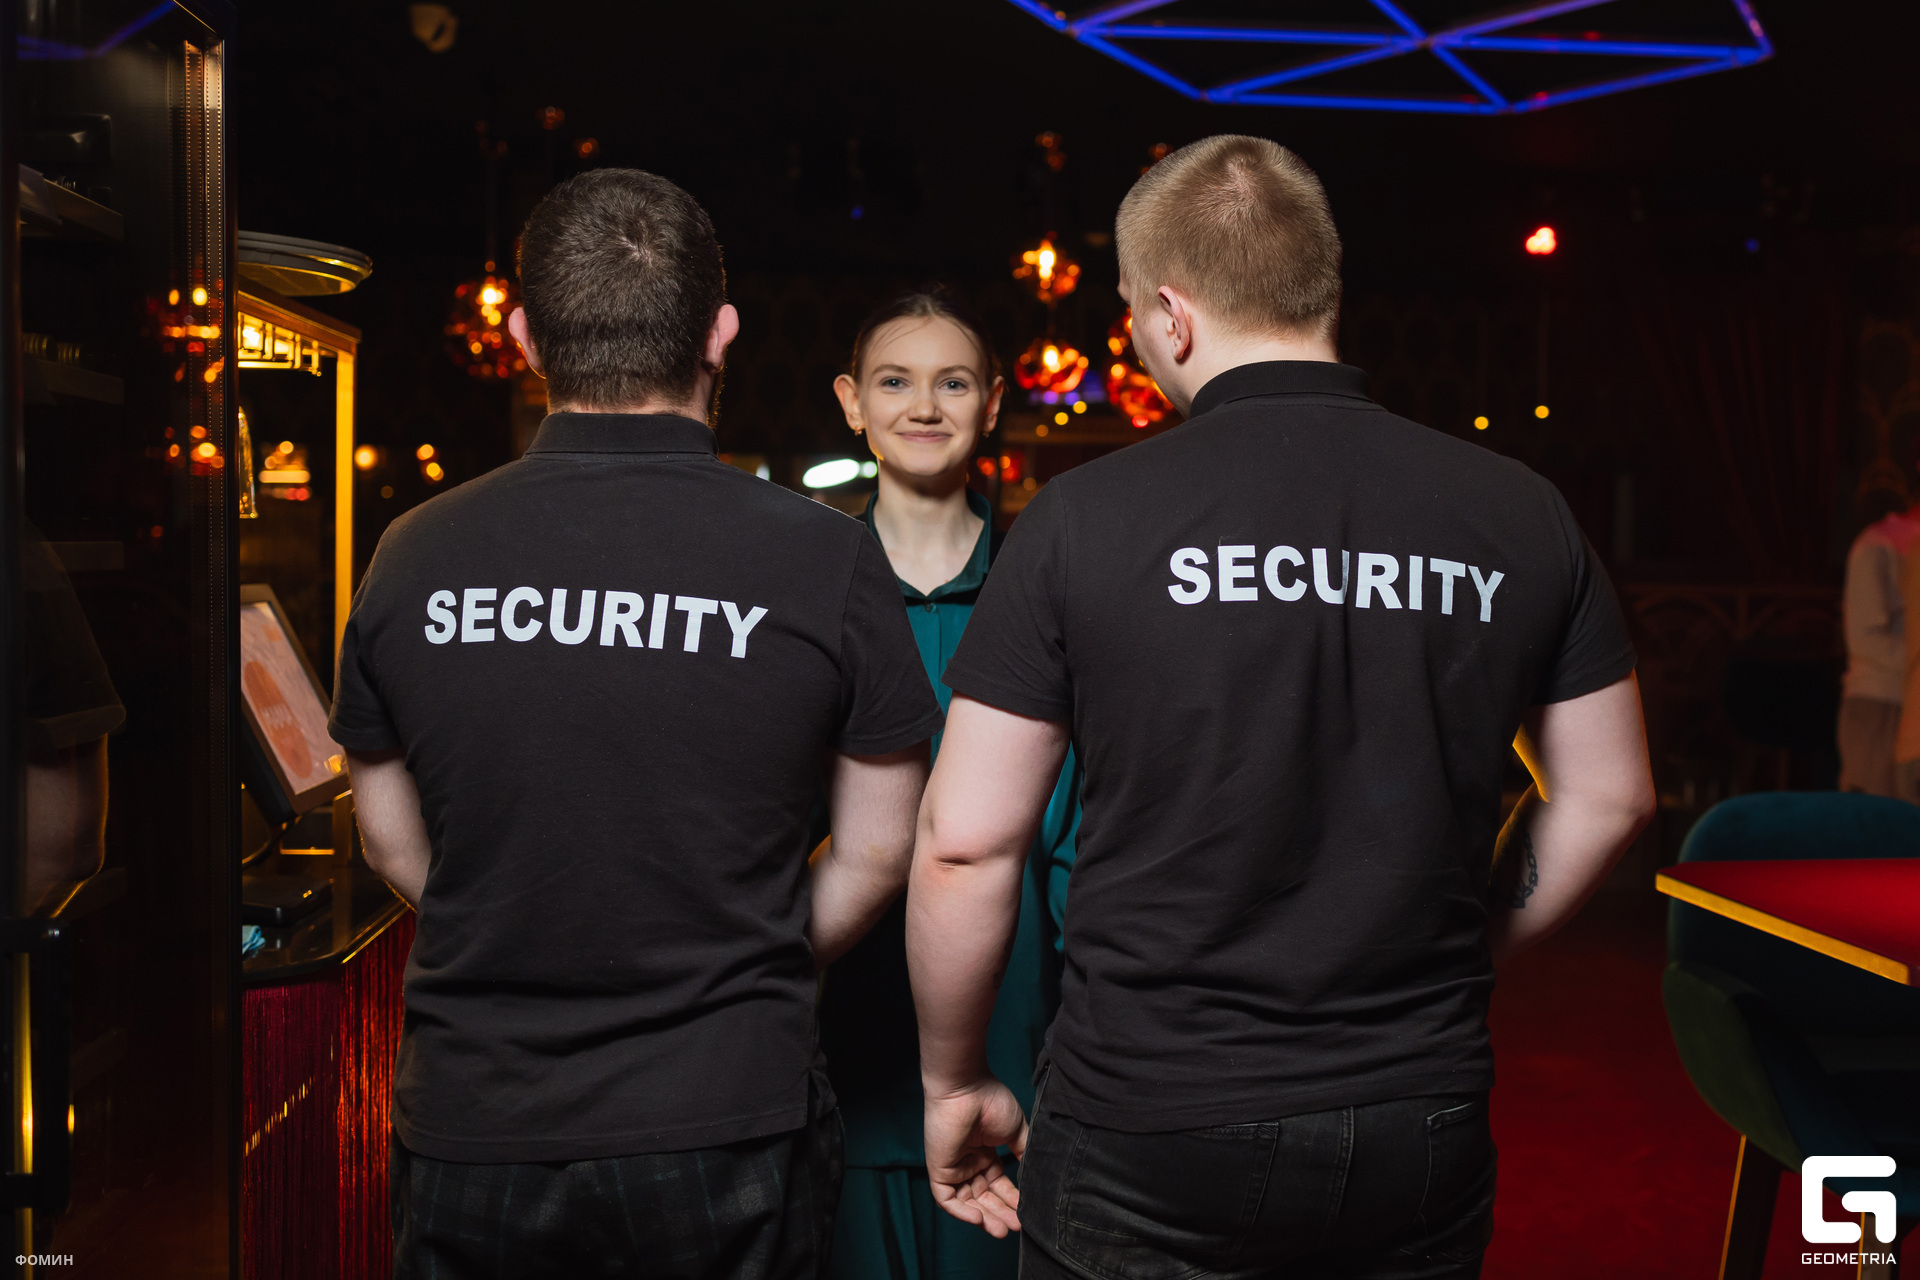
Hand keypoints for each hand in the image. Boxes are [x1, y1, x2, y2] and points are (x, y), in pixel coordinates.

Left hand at [924, 1076, 1028, 1236]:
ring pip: (968, 1203)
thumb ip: (1024, 1153)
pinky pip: (947, 1200)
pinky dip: (962, 1213)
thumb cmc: (991, 1102)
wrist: (967, 1088)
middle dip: (1000, 1214)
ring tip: (1003, 1230)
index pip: (998, 1185)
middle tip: (1017, 1227)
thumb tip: (1036, 1175)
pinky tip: (980, 1219)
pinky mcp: (939, 1170)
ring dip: (985, 1217)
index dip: (1012, 1200)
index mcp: (986, 1153)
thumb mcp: (1016, 1131)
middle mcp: (969, 1162)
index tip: (1027, 1213)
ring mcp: (953, 1167)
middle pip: (984, 1198)